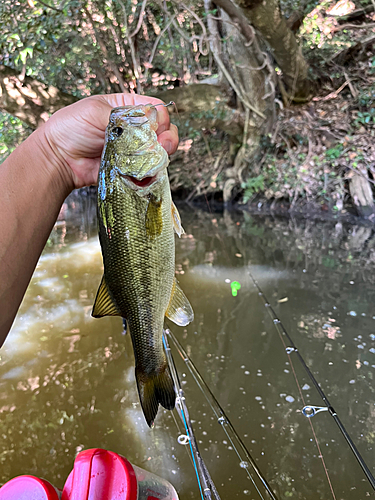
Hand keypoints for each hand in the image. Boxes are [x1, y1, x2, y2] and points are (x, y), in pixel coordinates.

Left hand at [41, 94, 178, 189]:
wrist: (58, 158)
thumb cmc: (71, 128)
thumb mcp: (96, 110)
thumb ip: (124, 115)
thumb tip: (149, 120)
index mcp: (126, 108)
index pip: (156, 109)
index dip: (161, 117)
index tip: (156, 125)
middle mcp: (134, 128)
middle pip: (164, 131)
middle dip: (168, 137)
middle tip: (163, 144)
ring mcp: (133, 150)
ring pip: (160, 152)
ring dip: (162, 155)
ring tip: (157, 158)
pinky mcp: (130, 169)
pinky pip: (148, 171)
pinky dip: (152, 173)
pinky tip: (147, 172)